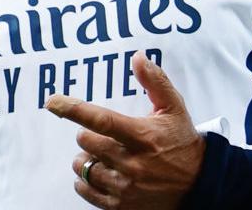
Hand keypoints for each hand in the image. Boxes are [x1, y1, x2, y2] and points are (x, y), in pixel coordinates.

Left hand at [45, 54, 206, 208]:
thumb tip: (138, 57)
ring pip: (84, 167)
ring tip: (100, 153)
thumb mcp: (174, 108)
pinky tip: (98, 172)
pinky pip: (87, 190)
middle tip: (100, 134)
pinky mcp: (121, 205)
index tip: (53, 102)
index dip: (74, 109)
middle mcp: (133, 163)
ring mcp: (125, 187)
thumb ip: (155, 81)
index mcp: (144, 136)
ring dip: (85, 157)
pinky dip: (86, 180)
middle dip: (87, 135)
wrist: (199, 184)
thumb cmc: (183, 142)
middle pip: (88, 143)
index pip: (102, 120)